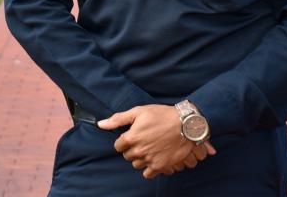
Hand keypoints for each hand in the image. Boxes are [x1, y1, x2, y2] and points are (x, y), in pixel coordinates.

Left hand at [97, 105, 215, 178]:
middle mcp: (138, 150)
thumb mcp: (138, 111)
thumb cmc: (162, 115)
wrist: (185, 124)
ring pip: (136, 164)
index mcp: (131, 137)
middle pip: (127, 156)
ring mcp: (149, 159)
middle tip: (143, 141)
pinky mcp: (160, 166)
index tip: (132, 136)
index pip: (118, 146)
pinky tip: (153, 158)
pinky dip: (149, 168)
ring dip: (140, 158)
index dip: (124, 140)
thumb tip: (100, 124)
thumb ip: (118, 119)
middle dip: (132, 149)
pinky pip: (147, 174)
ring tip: (149, 148)